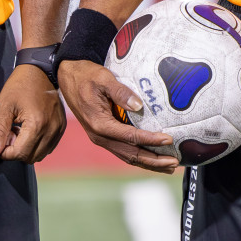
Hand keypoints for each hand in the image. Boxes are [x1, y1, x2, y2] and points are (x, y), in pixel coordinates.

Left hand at [0, 65, 66, 163]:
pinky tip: (31, 129)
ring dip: (27, 148)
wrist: (40, 70)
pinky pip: (48, 147)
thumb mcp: (3, 106)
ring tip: (21, 130)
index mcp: (36, 124)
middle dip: (17, 150)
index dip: (5, 151)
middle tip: (11, 132)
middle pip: (30, 157)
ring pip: (40, 154)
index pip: (19, 154)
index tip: (2, 137)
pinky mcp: (61, 127)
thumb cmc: (20, 85)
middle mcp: (51, 129)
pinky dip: (37, 144)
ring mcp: (58, 129)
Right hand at [58, 59, 177, 173]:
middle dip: (153, 160)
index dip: (151, 140)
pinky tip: (152, 157)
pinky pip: (123, 150)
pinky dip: (139, 156)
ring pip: (127, 156)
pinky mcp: (103, 135)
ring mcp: (101, 138)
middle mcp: (100, 136)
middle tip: (174, 162)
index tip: (168, 139)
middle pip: (131, 154)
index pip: (130, 137)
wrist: (66, 77)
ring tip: (168, 165)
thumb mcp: (103, 78)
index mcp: (99, 124)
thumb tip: (139, 106)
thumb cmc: (85, 75)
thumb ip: (120, 92)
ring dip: (148, 163)